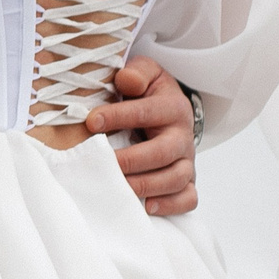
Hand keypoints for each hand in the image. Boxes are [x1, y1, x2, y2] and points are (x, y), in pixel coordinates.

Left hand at [88, 59, 197, 216]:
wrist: (169, 110)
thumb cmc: (148, 93)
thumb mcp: (145, 73)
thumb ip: (137, 73)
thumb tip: (127, 80)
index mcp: (172, 107)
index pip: (147, 112)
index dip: (119, 117)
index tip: (91, 122)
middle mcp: (183, 136)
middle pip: (164, 152)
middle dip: (132, 159)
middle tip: (105, 162)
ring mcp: (186, 160)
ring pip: (176, 178)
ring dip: (147, 185)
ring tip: (120, 188)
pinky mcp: (187, 180)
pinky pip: (188, 198)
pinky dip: (171, 205)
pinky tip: (147, 206)